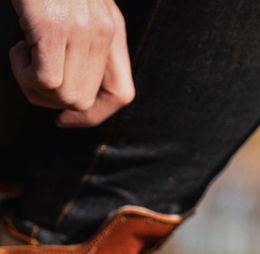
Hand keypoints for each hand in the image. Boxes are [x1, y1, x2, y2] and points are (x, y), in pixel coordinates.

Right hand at [9, 0, 133, 127]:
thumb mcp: (74, 8)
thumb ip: (82, 41)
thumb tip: (73, 90)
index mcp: (112, 29)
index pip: (121, 94)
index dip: (93, 116)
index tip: (64, 118)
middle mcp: (103, 31)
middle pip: (86, 102)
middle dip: (51, 99)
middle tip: (31, 67)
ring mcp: (81, 29)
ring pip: (66, 97)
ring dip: (34, 84)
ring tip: (24, 49)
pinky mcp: (53, 27)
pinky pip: (46, 81)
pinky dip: (24, 74)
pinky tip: (19, 47)